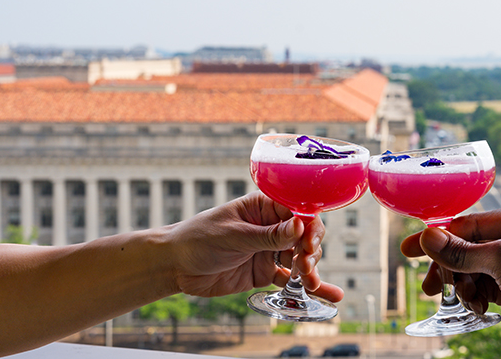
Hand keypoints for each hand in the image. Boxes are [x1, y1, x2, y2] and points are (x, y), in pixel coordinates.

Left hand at [166, 193, 343, 301]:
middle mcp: (272, 226)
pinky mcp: (266, 272)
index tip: (309, 243)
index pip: (298, 211)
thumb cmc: (198, 238)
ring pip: (302, 258)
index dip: (309, 226)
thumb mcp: (233, 236)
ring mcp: (270, 250)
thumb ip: (268, 235)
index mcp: (264, 207)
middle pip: (305, 235)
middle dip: (311, 250)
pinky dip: (307, 286)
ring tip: (311, 284)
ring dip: (311, 270)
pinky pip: (291, 279)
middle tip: (305, 265)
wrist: (174, 266)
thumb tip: (301, 225)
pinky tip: (325, 293)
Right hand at [401, 203, 500, 357]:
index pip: (471, 223)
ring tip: (464, 300)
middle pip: (469, 247)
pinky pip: (484, 288)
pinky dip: (475, 297)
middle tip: (428, 286)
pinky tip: (477, 308)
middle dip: (449, 268)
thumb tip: (427, 237)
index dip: (438, 237)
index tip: (408, 248)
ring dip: (463, 286)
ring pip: (474, 270)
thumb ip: (463, 251)